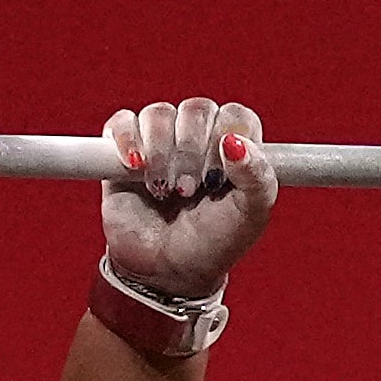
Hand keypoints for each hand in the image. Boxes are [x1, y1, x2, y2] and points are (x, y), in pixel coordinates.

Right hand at [98, 99, 276, 306]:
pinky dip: (127, 139)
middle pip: (196, 110)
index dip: (227, 138)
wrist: (167, 270)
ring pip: (159, 114)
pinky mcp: (123, 151)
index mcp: (234, 147)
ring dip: (162, 152)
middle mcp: (197, 137)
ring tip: (165, 190)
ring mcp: (160, 142)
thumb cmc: (214, 242)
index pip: (235, 115)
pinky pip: (122, 122)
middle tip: (190, 191)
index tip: (220, 176)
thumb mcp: (250, 215)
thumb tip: (236, 142)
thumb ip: (258, 177)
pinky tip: (136, 167)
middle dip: (193, 151)